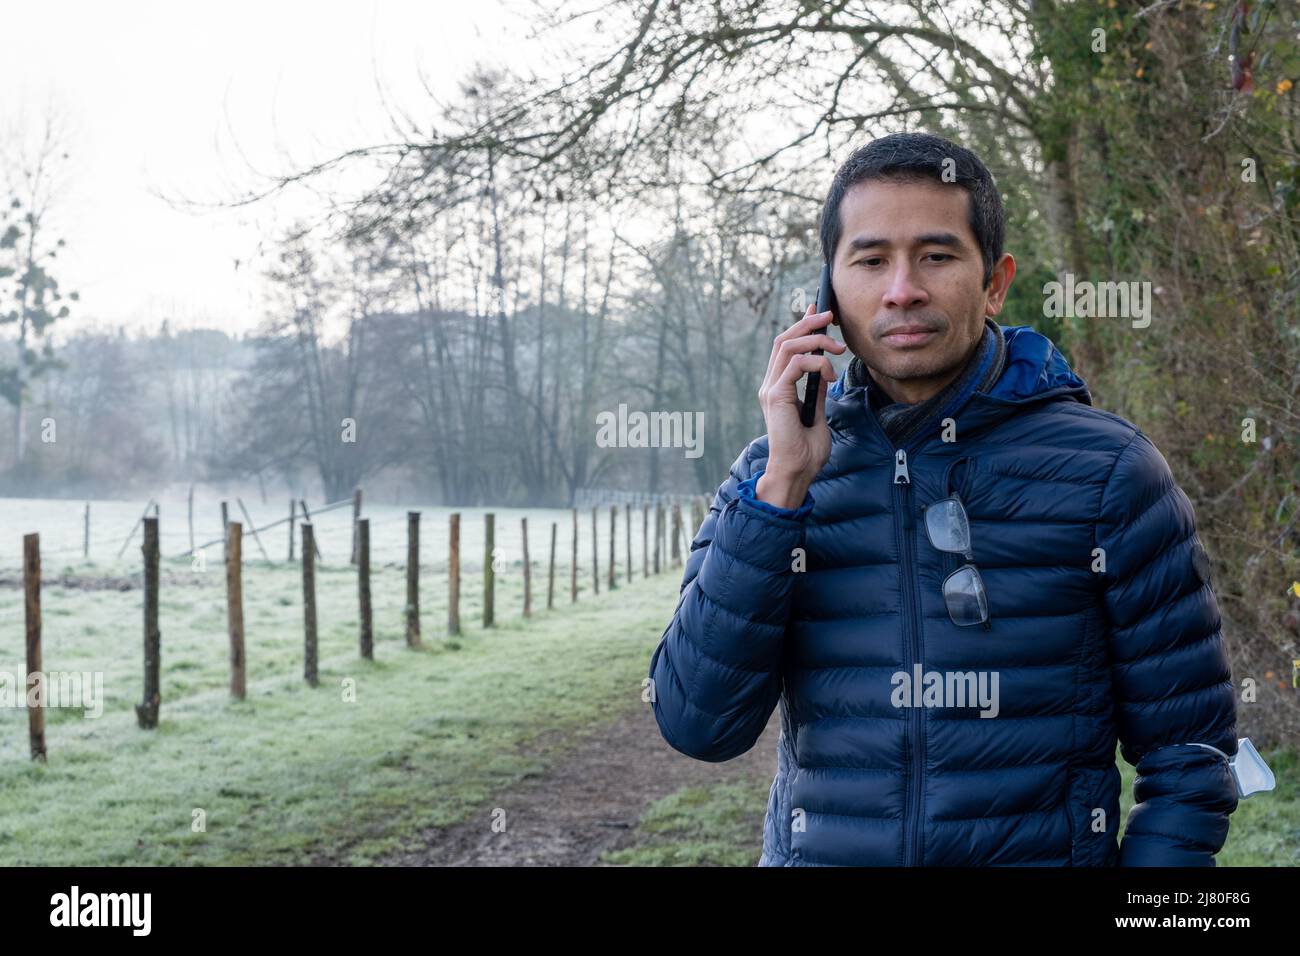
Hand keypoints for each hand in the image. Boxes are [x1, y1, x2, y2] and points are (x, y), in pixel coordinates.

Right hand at [755, 304, 845, 507]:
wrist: (796, 471)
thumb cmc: (806, 451)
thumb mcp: (818, 413)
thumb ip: (817, 392)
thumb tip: (824, 372)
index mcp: (778, 387)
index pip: (786, 347)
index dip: (801, 325)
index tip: (819, 312)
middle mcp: (771, 384)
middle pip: (785, 339)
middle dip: (808, 322)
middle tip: (830, 316)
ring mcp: (771, 389)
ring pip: (788, 346)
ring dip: (816, 340)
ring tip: (838, 349)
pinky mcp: (776, 396)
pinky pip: (796, 364)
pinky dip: (816, 362)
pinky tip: (830, 374)